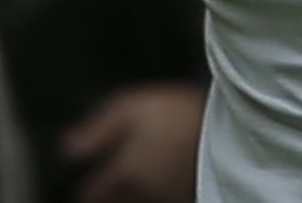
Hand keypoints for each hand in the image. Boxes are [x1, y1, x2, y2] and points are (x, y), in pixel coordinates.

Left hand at [61, 80, 204, 202]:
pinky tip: (166, 174)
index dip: (89, 186)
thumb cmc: (179, 113)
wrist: (235, 123)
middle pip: (114, 202)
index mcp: (121, 174)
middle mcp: (141, 194)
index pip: (90, 193)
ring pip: (140, 200)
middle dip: (109, 192)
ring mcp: (166, 197)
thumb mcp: (132, 108)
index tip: (89, 180)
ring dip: (135, 191)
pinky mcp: (188, 193)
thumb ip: (96, 130)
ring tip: (142, 173)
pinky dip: (159, 189)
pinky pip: (164, 196)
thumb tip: (66, 147)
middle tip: (113, 178)